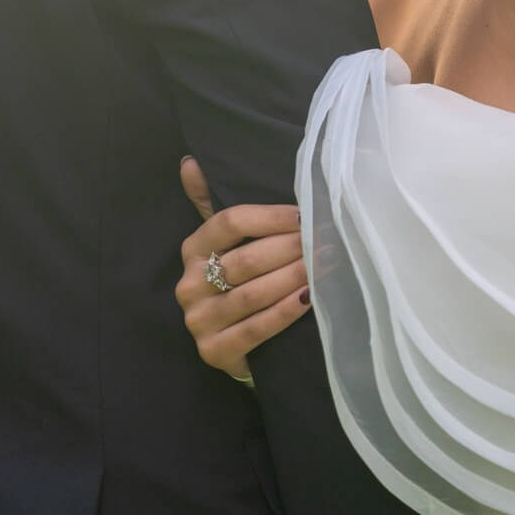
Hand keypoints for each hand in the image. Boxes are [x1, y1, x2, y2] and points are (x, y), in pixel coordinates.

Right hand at [175, 157, 310, 381]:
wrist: (232, 344)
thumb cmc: (236, 282)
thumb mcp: (223, 243)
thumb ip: (210, 202)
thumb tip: (191, 162)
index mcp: (192, 250)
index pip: (229, 223)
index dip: (269, 217)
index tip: (304, 214)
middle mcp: (189, 285)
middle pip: (246, 259)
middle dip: (290, 248)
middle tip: (324, 240)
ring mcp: (199, 321)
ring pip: (253, 294)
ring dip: (293, 277)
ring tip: (325, 264)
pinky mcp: (214, 352)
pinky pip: (256, 328)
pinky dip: (285, 312)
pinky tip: (309, 298)